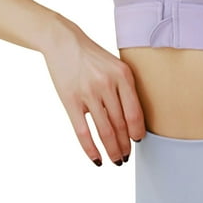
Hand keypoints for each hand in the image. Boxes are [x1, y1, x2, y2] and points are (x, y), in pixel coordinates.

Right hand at [42, 31, 145, 166]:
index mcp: (123, 75)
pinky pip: (83, 132)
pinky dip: (90, 149)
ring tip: (116, 160)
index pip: (135, 112)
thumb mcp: (115, 65)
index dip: (138, 131)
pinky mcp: (71, 101)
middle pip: (120, 124)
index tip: (139, 140)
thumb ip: (124, 87)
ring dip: (112, 149)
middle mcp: (108, 84)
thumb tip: (133, 118)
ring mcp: (89, 93)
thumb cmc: (92, 56)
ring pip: (104, 130)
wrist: (64, 42)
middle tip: (126, 156)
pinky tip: (96, 159)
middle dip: (125, 145)